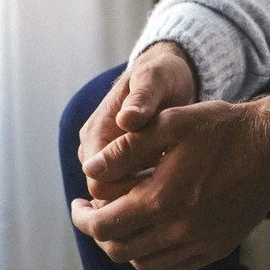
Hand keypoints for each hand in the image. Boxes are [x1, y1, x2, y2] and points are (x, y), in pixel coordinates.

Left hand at [70, 89, 269, 269]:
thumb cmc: (221, 128)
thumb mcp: (169, 124)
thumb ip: (125, 149)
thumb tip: (89, 170)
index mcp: (160, 199)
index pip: (102, 226)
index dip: (82, 217)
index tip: (80, 203)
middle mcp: (179, 229)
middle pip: (119, 250)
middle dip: (100, 232)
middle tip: (97, 211)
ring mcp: (201, 243)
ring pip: (145, 263)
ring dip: (127, 245)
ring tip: (125, 219)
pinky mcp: (219, 247)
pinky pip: (175, 267)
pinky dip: (156, 255)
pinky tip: (156, 230)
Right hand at [77, 42, 196, 203]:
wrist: (166, 78)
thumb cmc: (161, 76)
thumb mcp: (155, 80)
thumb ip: (142, 99)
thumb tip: (126, 120)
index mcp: (96, 131)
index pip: (98, 177)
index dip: (125, 186)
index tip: (162, 177)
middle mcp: (94, 148)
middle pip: (104, 191)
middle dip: (134, 192)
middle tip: (173, 183)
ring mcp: (106, 157)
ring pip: (116, 193)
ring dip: (142, 191)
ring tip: (175, 180)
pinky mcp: (121, 163)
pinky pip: (128, 187)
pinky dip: (147, 187)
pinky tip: (173, 179)